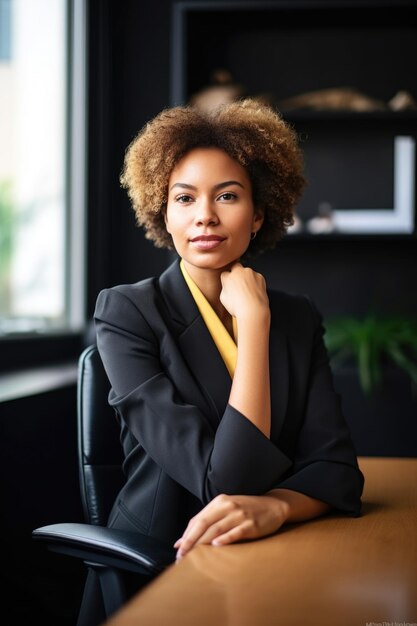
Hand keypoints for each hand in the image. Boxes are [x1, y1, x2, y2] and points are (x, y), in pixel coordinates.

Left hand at [174, 493, 288, 559]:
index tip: (178, 548)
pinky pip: (236, 532)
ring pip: (216, 529)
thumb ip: (209, 520)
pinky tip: (216, 545)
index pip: (198, 519)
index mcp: (219, 502)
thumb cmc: (246, 510)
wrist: (273, 505)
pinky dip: (225, 538)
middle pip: (204, 524)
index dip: (186, 534)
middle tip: (181, 555)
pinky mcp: (251, 525)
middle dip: (190, 540)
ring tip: (192, 556)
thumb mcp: (227, 509)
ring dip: (202, 543)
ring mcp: (240, 515)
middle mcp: (228, 506)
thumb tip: (184, 539)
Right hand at [220, 263, 269, 320]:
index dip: (227, 281)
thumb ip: (225, 288)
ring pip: (247, 273)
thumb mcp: (223, 299)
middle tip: (238, 284)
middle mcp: (239, 271)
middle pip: (236, 267)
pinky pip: (256, 278)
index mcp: (227, 277)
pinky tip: (254, 293)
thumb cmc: (238, 307)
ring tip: (248, 292)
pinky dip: (255, 283)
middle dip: (236, 273)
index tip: (230, 287)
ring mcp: (250, 273)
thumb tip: (228, 285)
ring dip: (247, 279)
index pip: (225, 274)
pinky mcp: (260, 276)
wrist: (253, 311)